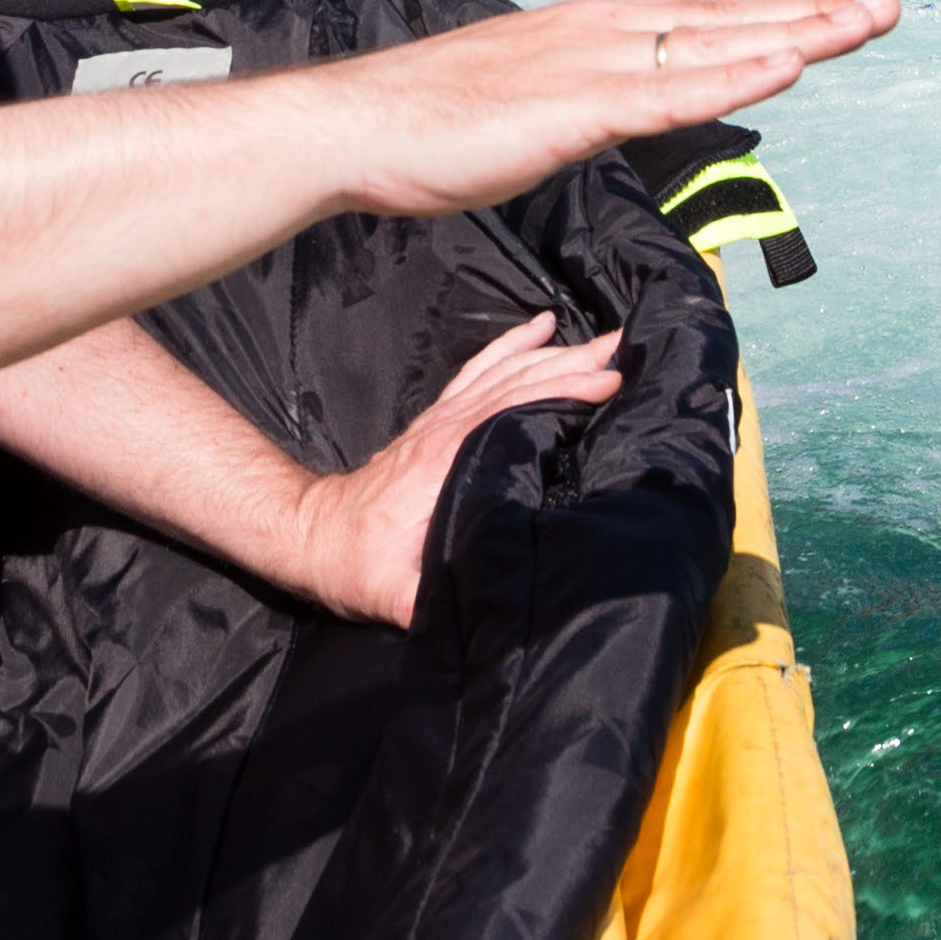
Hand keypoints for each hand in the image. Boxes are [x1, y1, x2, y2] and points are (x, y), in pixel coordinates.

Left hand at [285, 312, 622, 625]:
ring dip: (556, 352)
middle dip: (576, 363)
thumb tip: (481, 611)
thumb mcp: (389, 595)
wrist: (311, 536)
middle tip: (629, 348)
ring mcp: (441, 420)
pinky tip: (541, 328)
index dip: (561, 393)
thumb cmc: (354, 565)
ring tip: (606, 338)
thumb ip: (427, 600)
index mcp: (444, 461)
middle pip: (518, 382)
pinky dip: (512, 345)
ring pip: (506, 371)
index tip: (611, 384)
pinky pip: (481, 370)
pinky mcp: (437, 421)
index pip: (512, 411)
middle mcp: (446, 429)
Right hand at [312, 0, 896, 225]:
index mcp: (590, 32)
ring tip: (863, 21)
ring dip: (798, 33)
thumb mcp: (524, 109)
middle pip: (727, 19)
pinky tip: (787, 65)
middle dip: (811, 12)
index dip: (771, 10)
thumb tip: (603, 115)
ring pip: (716, 46)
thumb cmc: (427, 127)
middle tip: (885, 4)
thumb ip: (576, 106)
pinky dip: (737, 76)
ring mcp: (592, 65)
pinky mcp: (576, 107)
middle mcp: (602, 33)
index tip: (832, 2)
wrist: (357, 129)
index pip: (700, 17)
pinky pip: (674, 92)